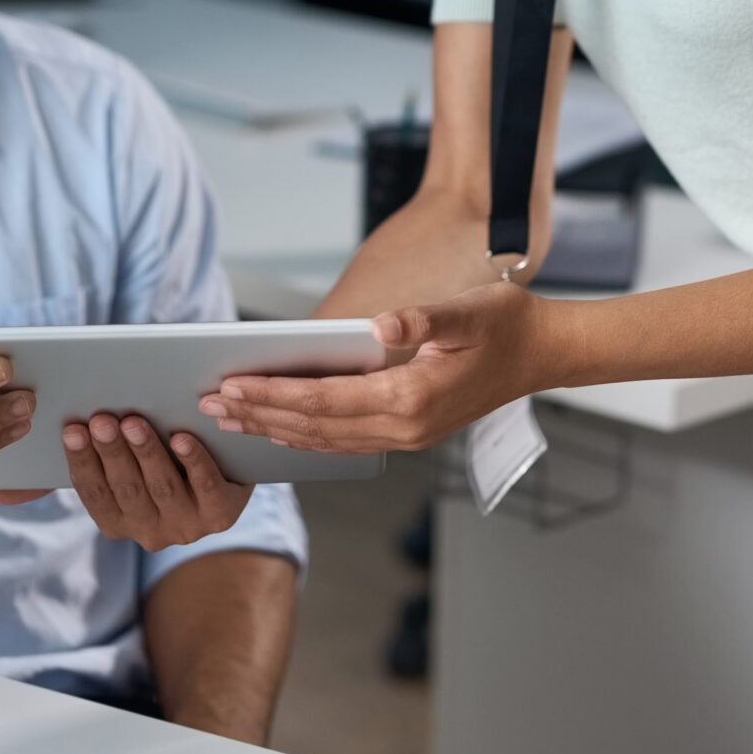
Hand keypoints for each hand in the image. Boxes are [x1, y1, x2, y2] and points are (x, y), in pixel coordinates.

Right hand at [0, 413, 252, 549]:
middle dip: (111, 453)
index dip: (82, 462)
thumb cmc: (154, 461)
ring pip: (162, 487)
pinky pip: (206, 488)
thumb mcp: (111, 469)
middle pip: (126, 490)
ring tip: (133, 420)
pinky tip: (183, 437)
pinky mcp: (223, 513)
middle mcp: (149, 532)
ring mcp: (187, 526)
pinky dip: (194, 462)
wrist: (225, 468)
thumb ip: (60, 476)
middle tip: (100, 418)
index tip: (72, 428)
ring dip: (146, 453)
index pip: (92, 494)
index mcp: (116, 522)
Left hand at [197, 282, 553, 453]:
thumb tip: (381, 324)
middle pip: (315, 428)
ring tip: (231, 420)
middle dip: (260, 416)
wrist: (544, 353)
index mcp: (412, 398)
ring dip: (276, 430)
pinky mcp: (410, 432)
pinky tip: (280, 429)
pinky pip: (345, 442)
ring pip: (326, 441)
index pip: (324, 401)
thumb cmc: (506, 324)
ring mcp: (408, 435)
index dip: (274, 394)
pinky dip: (306, 437)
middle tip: (209, 407)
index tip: (231, 386)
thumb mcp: (468, 311)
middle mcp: (405, 426)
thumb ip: (424, 319)